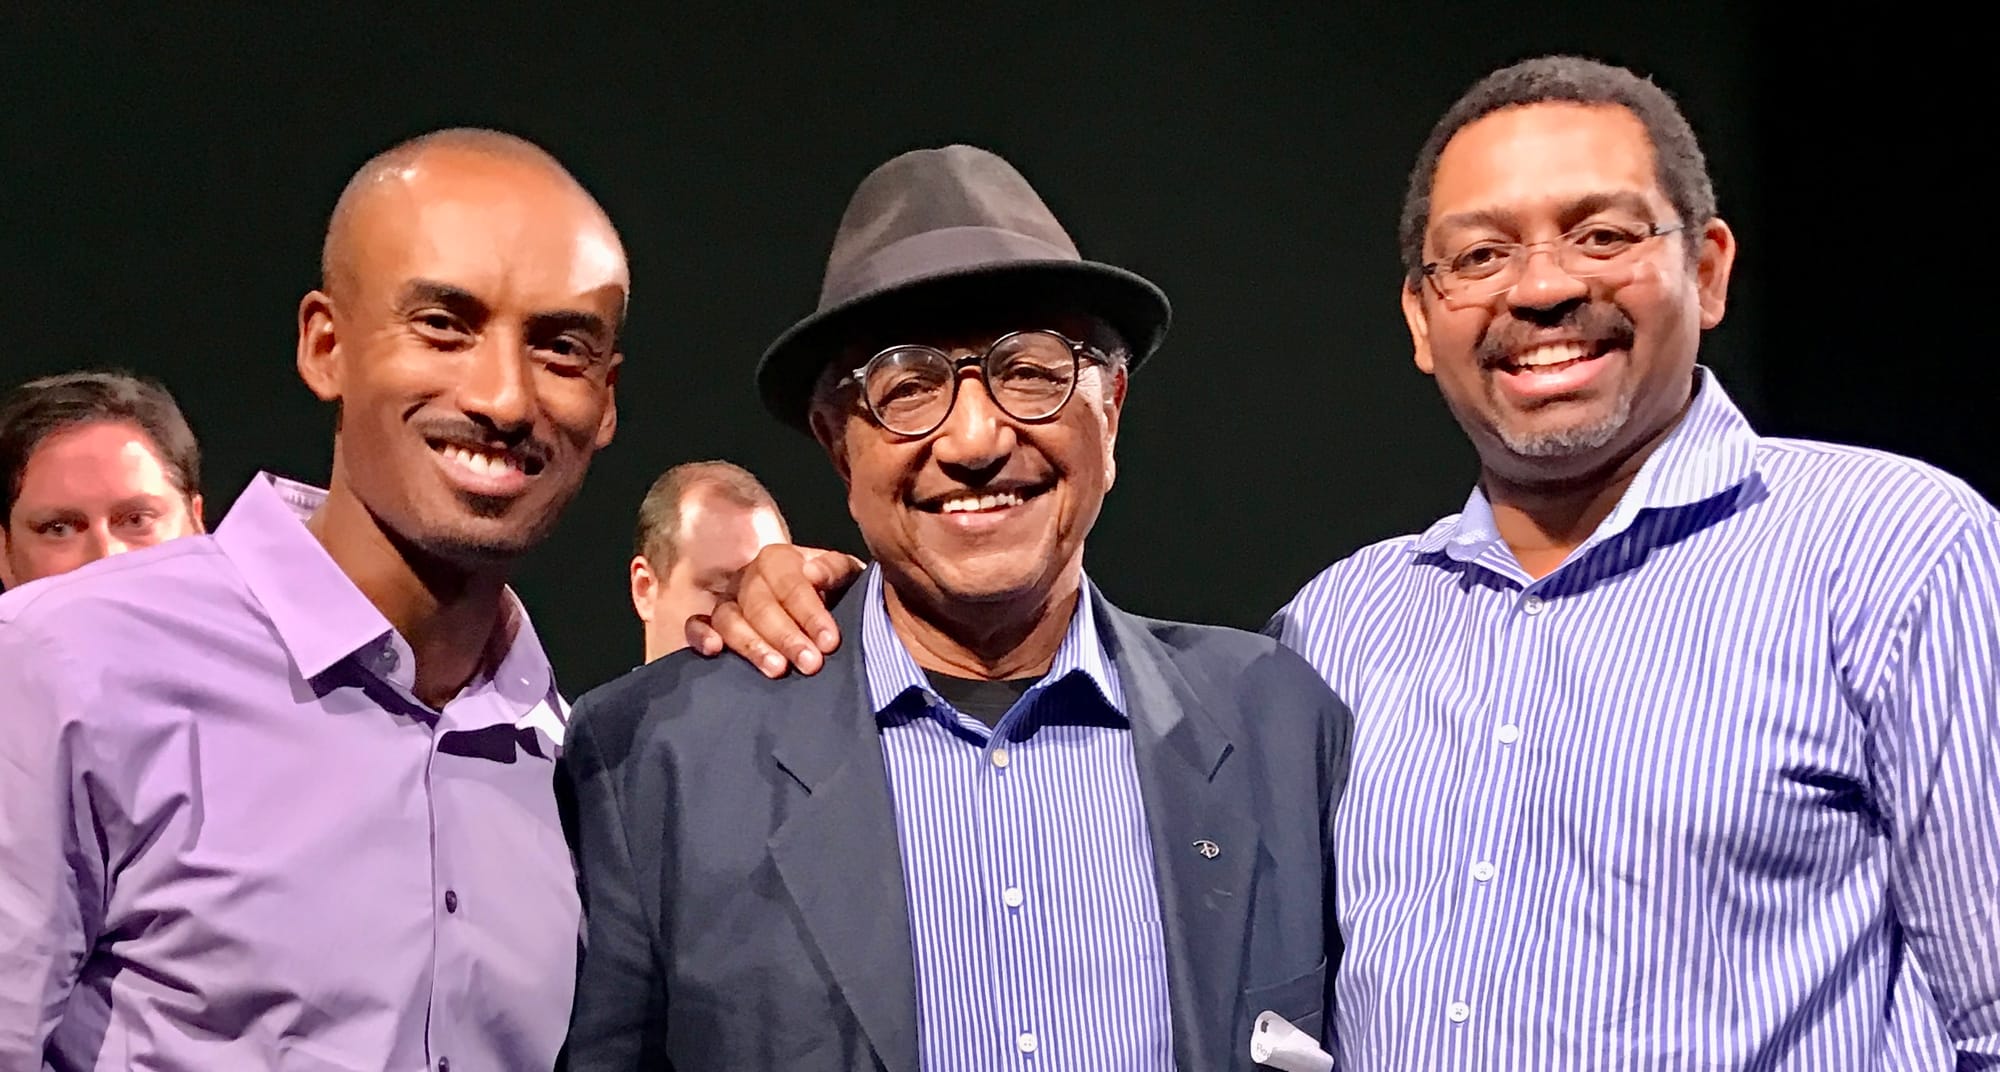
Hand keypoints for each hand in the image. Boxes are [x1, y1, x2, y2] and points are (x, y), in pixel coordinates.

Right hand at [685, 545, 864, 676]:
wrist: (825, 611)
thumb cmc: (836, 592)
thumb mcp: (846, 576)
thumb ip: (834, 570)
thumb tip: (812, 573)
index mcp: (779, 559)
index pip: (790, 584)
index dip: (810, 613)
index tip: (830, 641)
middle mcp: (748, 577)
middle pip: (758, 605)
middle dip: (786, 636)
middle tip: (811, 664)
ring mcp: (727, 601)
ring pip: (729, 619)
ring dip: (752, 645)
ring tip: (777, 670)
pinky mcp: (711, 624)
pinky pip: (695, 626)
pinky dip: (700, 636)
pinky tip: (714, 651)